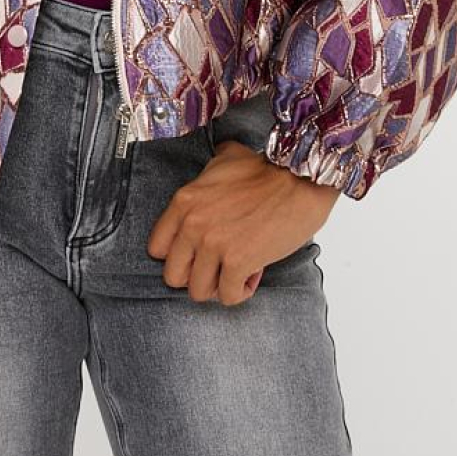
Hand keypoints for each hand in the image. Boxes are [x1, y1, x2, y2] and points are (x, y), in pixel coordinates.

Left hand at [146, 138, 340, 305]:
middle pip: (174, 276)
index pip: (157, 249)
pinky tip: (255, 270)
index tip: (198, 253)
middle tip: (220, 265)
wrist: (299, 178)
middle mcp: (192, 224)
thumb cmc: (266, 169)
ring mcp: (213, 244)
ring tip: (239, 266)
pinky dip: (243, 290)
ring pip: (199, 292)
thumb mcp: (224, 159)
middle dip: (198, 274)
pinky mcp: (237, 262)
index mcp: (184, 201)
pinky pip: (229, 296)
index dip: (180, 255)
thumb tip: (209, 171)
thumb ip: (206, 174)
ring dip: (221, 284)